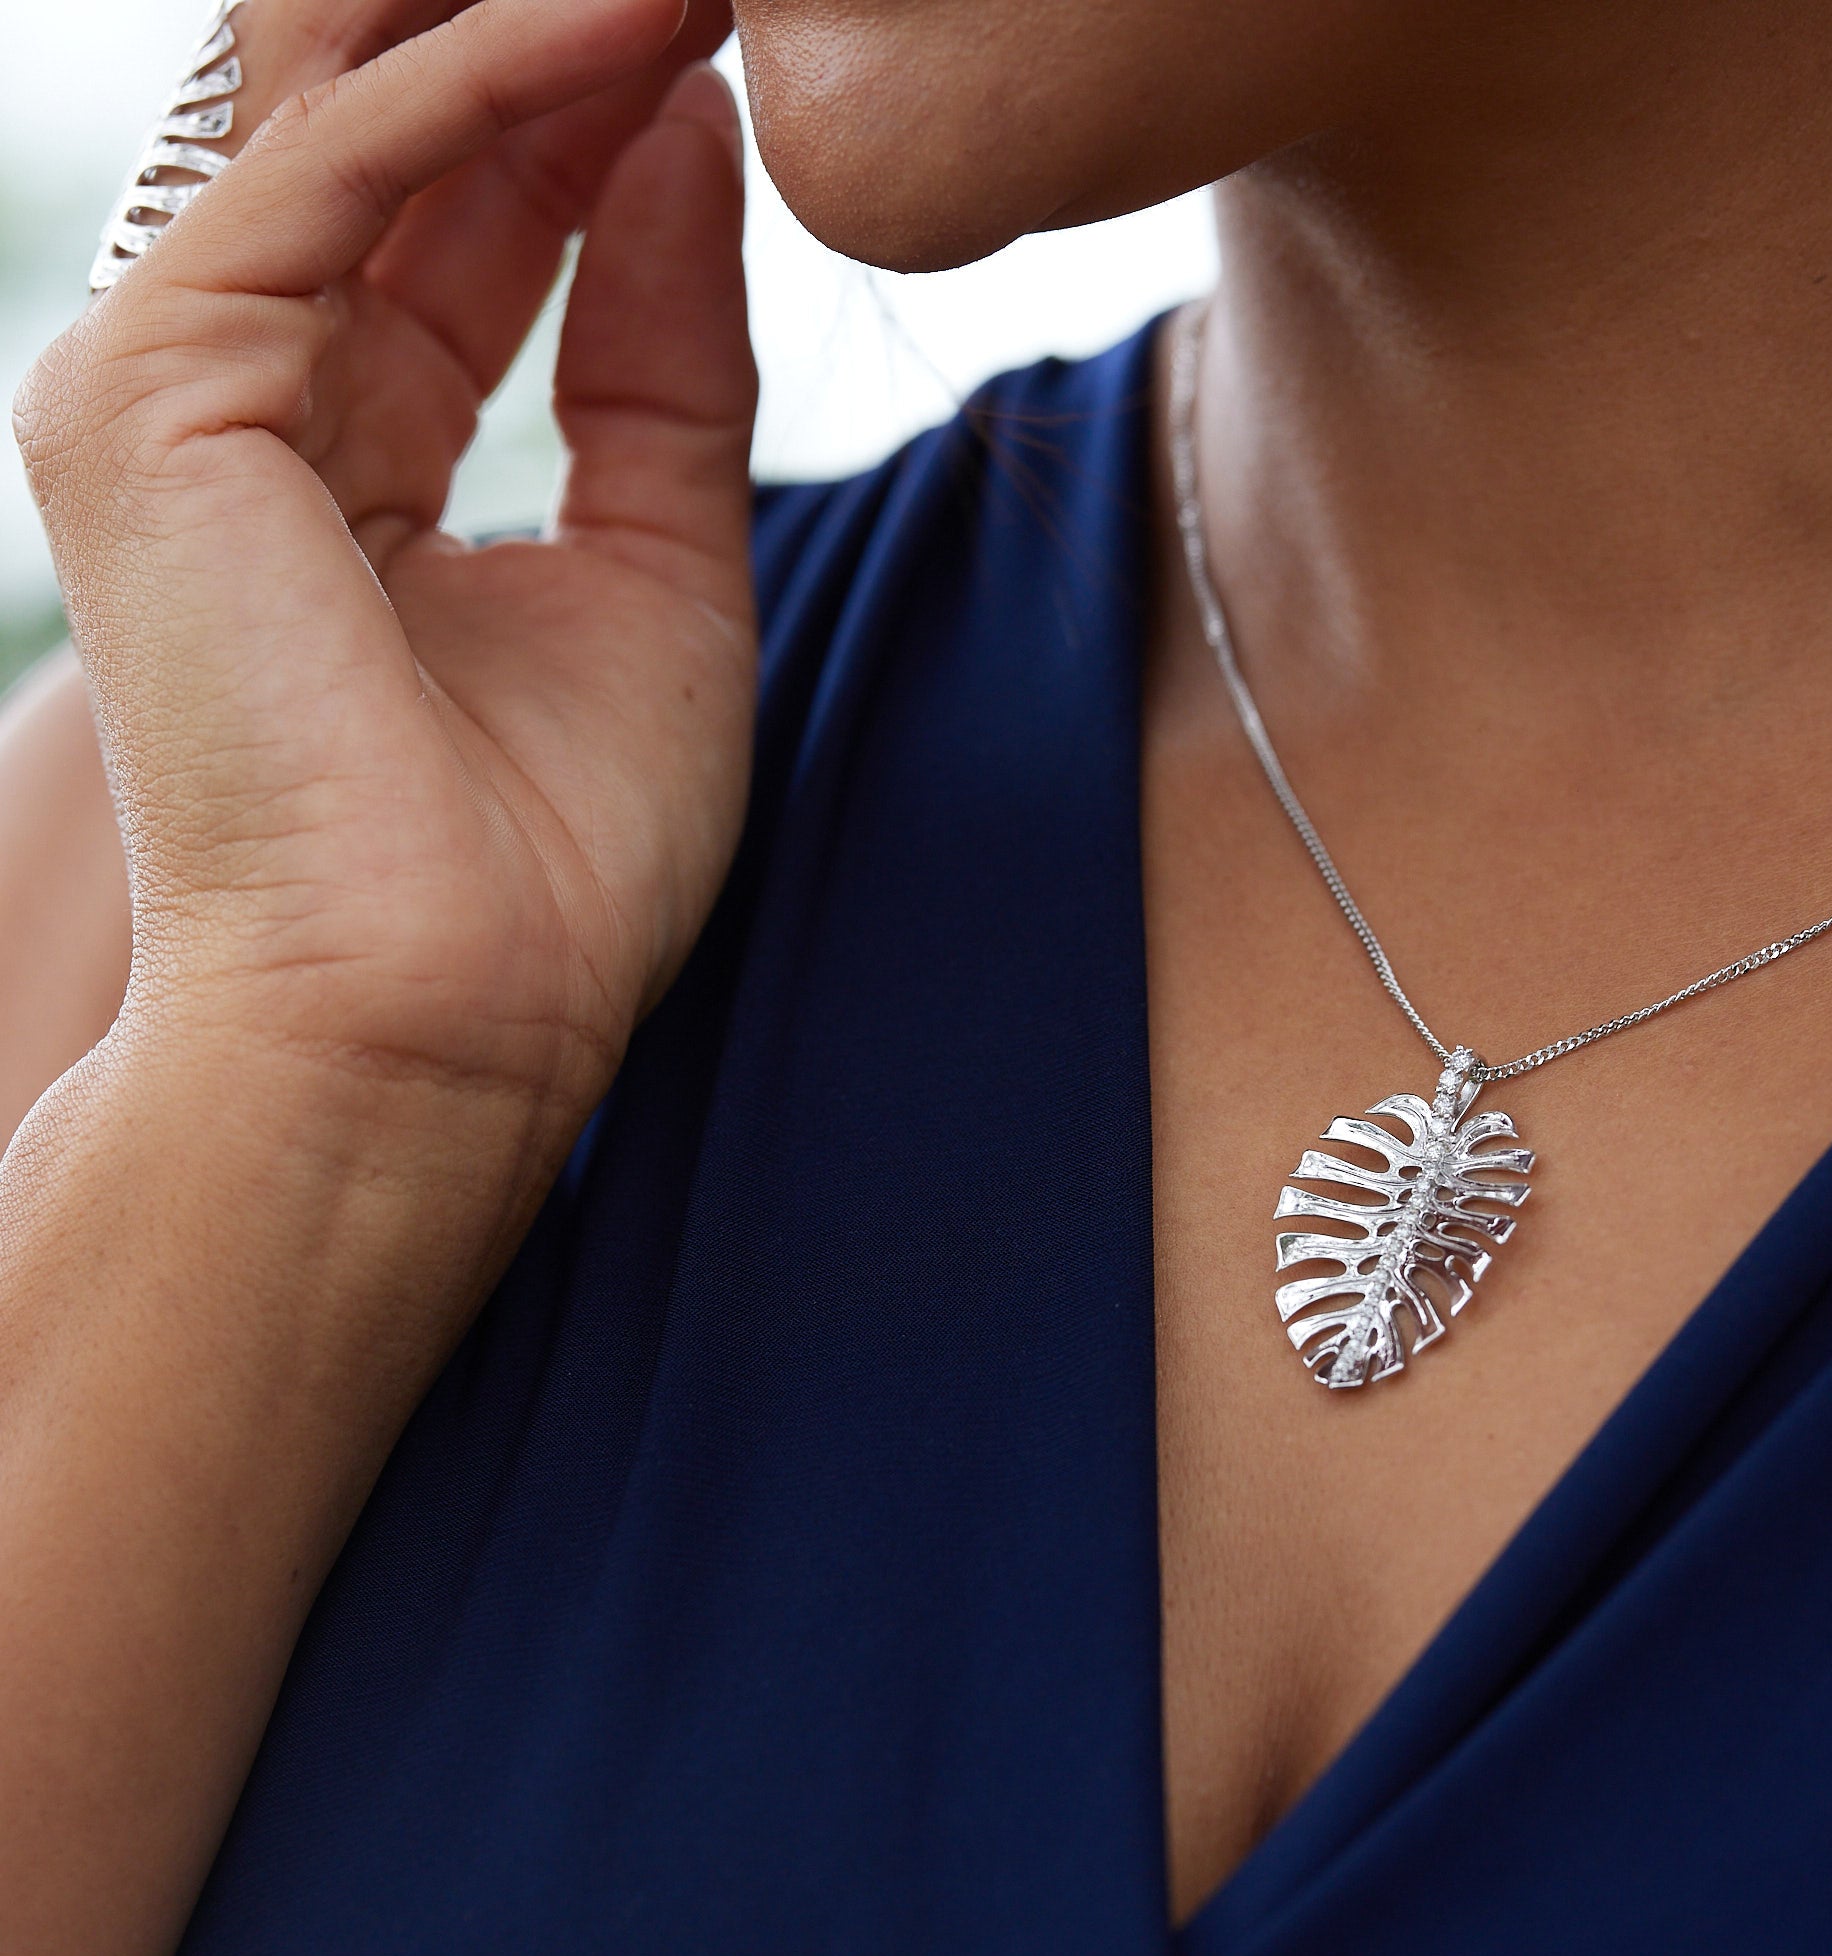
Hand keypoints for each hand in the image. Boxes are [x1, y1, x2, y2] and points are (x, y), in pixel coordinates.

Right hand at [15, 0, 753, 1152]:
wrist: (447, 1025)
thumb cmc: (549, 862)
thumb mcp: (660, 572)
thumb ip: (663, 357)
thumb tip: (686, 135)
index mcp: (356, 454)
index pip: (468, 211)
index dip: (595, 97)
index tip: (726, 23)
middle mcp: (251, 396)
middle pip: (388, 127)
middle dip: (539, 29)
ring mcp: (180, 387)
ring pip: (337, 107)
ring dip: (517, 17)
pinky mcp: (150, 398)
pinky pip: (335, 178)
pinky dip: (488, 85)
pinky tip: (630, 24)